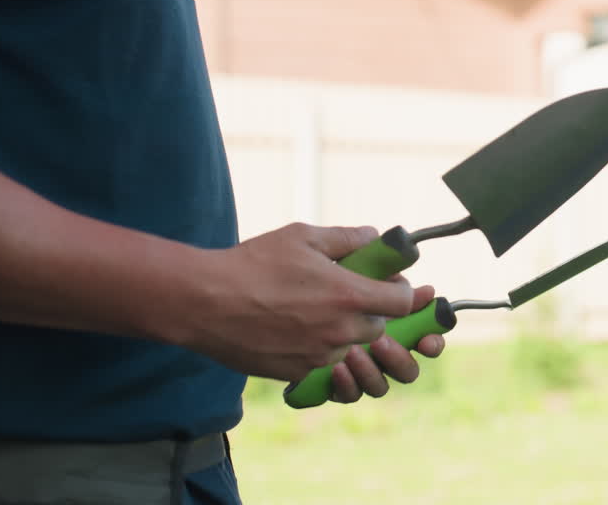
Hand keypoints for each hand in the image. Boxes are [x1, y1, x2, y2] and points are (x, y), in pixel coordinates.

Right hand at [178, 223, 414, 381]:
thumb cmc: (253, 264)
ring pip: (349, 346)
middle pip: (379, 327)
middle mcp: (340, 331)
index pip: (403, 302)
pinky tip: (290, 327)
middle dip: (369, 310)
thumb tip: (373, 235)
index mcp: (349, 295)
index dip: (400, 291)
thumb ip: (346, 238)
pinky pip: (321, 362)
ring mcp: (319, 356)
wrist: (204, 302)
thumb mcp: (302, 236)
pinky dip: (315, 347)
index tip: (387, 284)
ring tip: (310, 308)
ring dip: (341, 331)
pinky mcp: (297, 373)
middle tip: (344, 292)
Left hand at [329, 280, 446, 402]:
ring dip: (370, 371)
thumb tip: (427, 291)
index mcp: (399, 329)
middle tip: (380, 342)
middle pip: (408, 372)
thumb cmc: (336, 288)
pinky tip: (336, 368)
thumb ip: (394, 287)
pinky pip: (349, 395)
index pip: (429, 342)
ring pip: (380, 387)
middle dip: (398, 359)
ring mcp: (363, 374)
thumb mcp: (364, 279)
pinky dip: (347, 384)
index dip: (433, 344)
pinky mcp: (338, 387)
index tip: (425, 341)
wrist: (298, 305)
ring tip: (352, 352)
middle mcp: (385, 357)